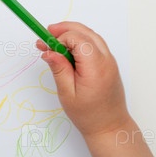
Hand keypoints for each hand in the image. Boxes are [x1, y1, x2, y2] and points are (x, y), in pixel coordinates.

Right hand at [37, 21, 130, 140]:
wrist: (110, 126)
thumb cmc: (88, 115)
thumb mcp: (67, 94)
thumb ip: (59, 69)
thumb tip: (48, 51)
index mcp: (95, 68)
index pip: (77, 39)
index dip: (59, 38)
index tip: (45, 45)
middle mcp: (106, 60)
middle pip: (85, 32)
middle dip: (65, 29)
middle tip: (46, 34)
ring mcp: (110, 61)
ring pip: (91, 36)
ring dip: (73, 33)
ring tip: (54, 40)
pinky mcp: (109, 63)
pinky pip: (95, 44)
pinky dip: (80, 41)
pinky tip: (67, 49)